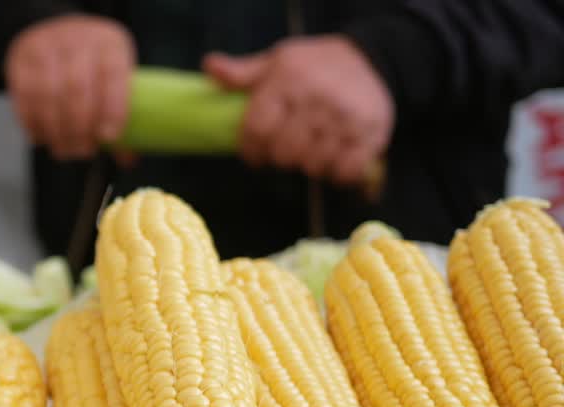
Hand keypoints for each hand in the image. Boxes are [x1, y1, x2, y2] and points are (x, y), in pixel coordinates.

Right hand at [5, 15, 135, 159]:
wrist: (53, 31)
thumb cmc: (90, 64)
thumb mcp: (112, 77)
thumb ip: (119, 115)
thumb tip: (129, 160)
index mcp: (109, 43)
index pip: (113, 75)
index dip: (112, 109)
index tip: (108, 137)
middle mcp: (77, 40)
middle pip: (77, 89)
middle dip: (79, 128)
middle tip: (82, 151)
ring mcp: (46, 46)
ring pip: (47, 95)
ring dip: (55, 130)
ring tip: (63, 149)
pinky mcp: (20, 58)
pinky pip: (23, 97)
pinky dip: (32, 123)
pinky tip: (41, 137)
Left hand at [203, 35, 393, 184]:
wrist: (372, 59)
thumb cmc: (313, 66)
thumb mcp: (276, 62)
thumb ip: (242, 73)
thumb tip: (209, 66)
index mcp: (288, 81)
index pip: (256, 131)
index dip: (250, 150)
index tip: (254, 153)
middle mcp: (317, 98)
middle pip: (283, 154)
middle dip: (279, 157)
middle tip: (286, 149)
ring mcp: (346, 118)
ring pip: (312, 166)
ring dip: (307, 165)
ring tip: (311, 149)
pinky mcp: (370, 135)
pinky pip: (344, 172)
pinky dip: (337, 172)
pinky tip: (334, 157)